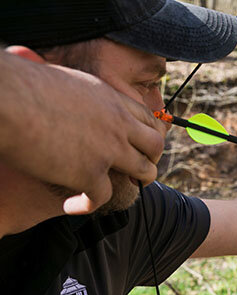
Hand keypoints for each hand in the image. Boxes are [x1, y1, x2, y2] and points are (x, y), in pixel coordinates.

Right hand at [0, 50, 166, 213]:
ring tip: (124, 189)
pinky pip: (102, 197)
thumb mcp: (62, 80)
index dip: (150, 133)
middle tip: (140, 171)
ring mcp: (109, 150)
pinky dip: (88, 205)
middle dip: (152, 159)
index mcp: (111, 99)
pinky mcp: (90, 174)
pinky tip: (72, 205)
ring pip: (143, 171)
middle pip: (155, 145)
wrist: (9, 100)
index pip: (147, 117)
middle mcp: (118, 123)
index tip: (144, 145)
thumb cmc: (22, 85)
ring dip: (138, 183)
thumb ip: (75, 93)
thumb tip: (58, 80)